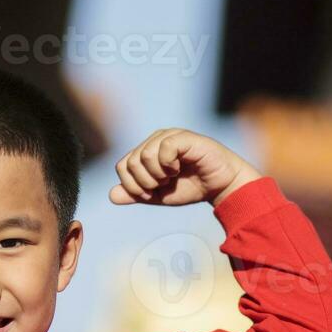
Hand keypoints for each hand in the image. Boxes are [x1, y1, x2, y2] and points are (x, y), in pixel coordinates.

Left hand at [108, 129, 260, 206]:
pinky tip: (178, 169)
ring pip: (144, 155)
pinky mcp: (184, 137)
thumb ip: (135, 194)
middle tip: (161, 186)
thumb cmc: (191, 188)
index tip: (149, 194)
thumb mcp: (158, 195)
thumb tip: (111, 195)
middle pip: (131, 162)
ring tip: (171, 177)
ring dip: (156, 175)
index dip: (131, 185)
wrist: (220, 186)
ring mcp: (169, 136)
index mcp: (147, 151)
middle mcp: (155, 140)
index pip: (122, 166)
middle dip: (143, 182)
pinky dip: (168, 165)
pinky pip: (163, 149)